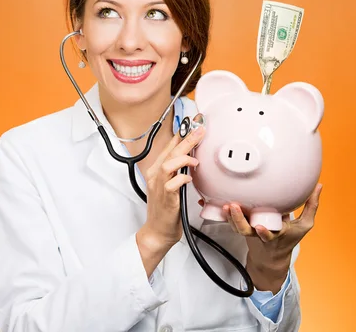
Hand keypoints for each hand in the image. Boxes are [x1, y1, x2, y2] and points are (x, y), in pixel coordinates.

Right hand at [141, 126, 204, 249]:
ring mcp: (159, 186)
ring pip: (168, 164)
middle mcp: (155, 176)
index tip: (193, 124)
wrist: (158, 231)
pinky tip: (189, 178)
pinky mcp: (165, 198)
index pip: (169, 147)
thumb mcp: (171, 185)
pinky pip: (172, 184)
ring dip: (183, 158)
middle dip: (186, 139)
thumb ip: (178, 171)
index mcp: (156, 170)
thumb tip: (191, 157)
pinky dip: (182, 178)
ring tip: (196, 158)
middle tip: (200, 130)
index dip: (181, 134)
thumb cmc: (166, 209)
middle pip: (170, 152)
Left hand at [198, 183, 322, 292]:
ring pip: (235, 227)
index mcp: (275, 234)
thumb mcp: (304, 225)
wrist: (271, 258)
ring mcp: (247, 232)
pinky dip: (217, 213)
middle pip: (246, 231)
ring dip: (228, 217)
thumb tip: (319, 186)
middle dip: (238, 221)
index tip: (258, 228)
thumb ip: (311, 206)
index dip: (263, 233)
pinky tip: (206, 202)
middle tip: (233, 207)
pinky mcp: (239, 227)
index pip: (269, 235)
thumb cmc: (288, 238)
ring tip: (224, 205)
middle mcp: (259, 234)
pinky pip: (227, 221)